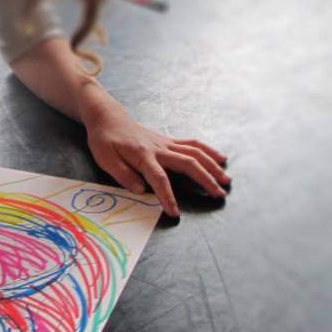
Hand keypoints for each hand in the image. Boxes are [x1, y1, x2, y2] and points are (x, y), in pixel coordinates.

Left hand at [85, 105, 230, 217]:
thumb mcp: (105, 158)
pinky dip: (209, 151)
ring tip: (227, 181)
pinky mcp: (169, 141)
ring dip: (213, 166)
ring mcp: (166, 143)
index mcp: (142, 156)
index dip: (167, 196)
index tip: (175, 213)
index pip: (158, 179)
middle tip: (220, 195)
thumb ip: (122, 174)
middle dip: (205, 180)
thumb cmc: (104, 140)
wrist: (108, 117)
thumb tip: (140, 190)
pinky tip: (221, 159)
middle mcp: (159, 149)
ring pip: (195, 152)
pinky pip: (193, 144)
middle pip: (187, 163)